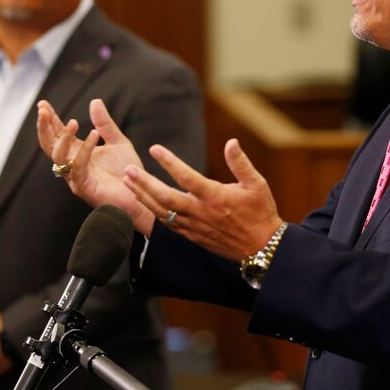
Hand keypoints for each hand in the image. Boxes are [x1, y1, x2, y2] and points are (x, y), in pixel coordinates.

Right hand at [37, 99, 155, 233]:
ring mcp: (76, 177)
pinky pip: (79, 166)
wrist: (141, 193)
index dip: (49, 119)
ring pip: (59, 157)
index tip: (42, 103)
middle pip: (50, 145)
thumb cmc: (128, 171)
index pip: (58, 134)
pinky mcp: (84, 187)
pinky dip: (85, 150)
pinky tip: (94, 134)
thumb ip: (105, 124)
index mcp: (78, 153)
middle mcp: (73, 165)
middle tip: (42, 110)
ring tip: (73, 122)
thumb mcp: (118, 142)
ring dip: (63, 138)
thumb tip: (94, 101)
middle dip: (44, 128)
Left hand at [123, 138, 282, 260]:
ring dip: (143, 197)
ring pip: (162, 212)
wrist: (262, 247)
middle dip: (144, 183)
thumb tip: (231, 142)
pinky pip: (168, 224)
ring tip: (127, 183)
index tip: (155, 149)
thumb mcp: (257, 184)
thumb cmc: (260, 212)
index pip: (186, 177)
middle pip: (165, 197)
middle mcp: (200, 212)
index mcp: (214, 197)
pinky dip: (153, 212)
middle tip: (128, 170)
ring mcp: (194, 226)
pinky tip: (144, 202)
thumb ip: (241, 163)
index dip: (169, 162)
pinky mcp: (192, 236)